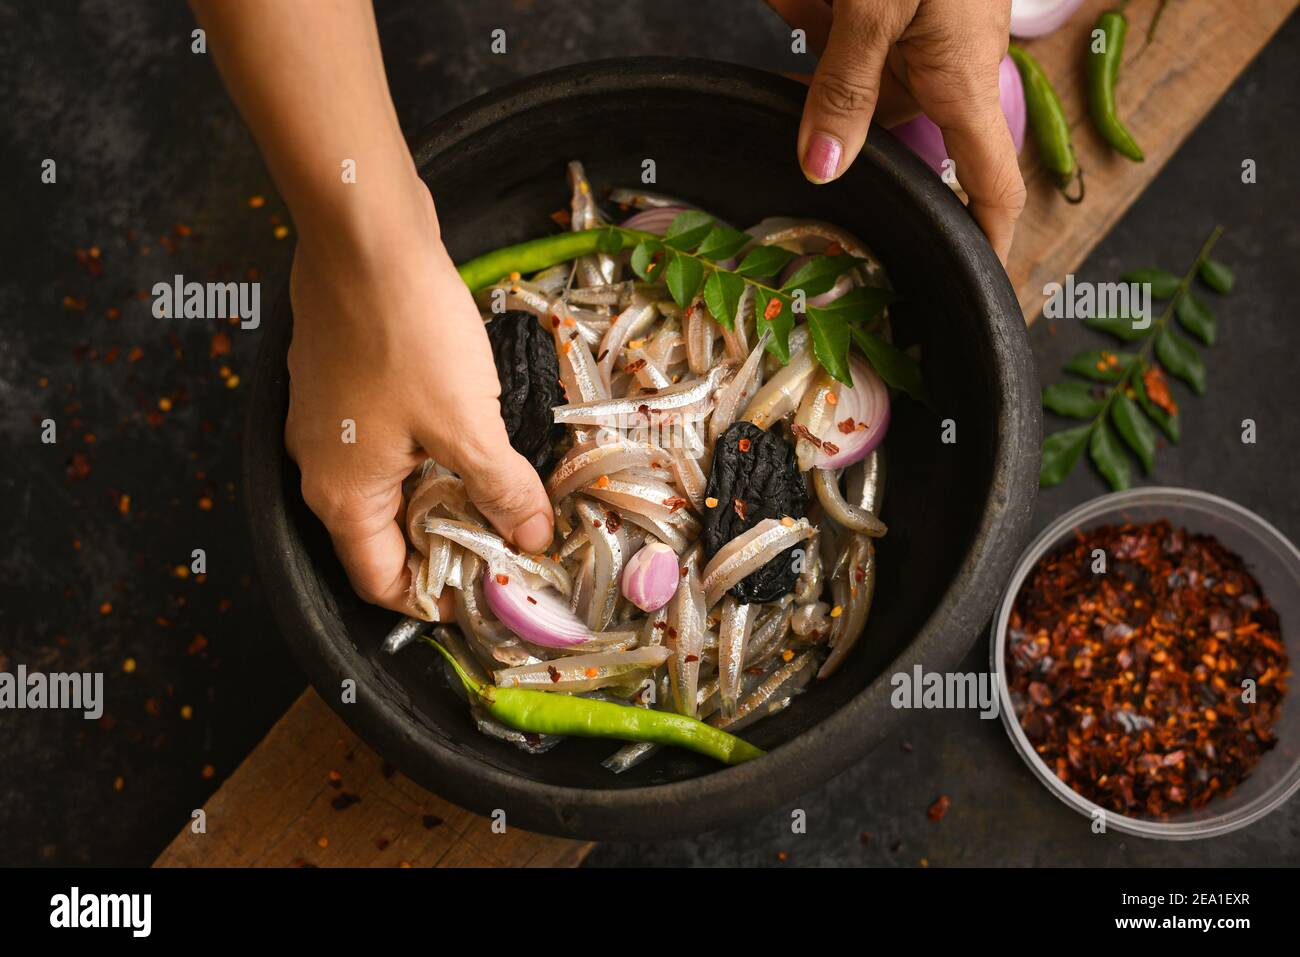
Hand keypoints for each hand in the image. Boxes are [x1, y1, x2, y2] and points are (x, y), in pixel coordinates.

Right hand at [284, 180, 553, 614]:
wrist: (364, 235)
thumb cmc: (410, 334)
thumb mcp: (468, 424)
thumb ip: (501, 488)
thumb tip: (533, 536)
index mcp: (342, 495)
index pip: (380, 581)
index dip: (433, 598)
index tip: (489, 592)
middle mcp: (321, 468)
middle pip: (383, 537)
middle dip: (447, 545)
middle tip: (509, 543)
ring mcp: (325, 422)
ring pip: (388, 486)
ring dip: (442, 497)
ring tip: (502, 495)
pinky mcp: (342, 383)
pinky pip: (384, 443)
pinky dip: (427, 455)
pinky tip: (473, 440)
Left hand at [769, 0, 1025, 261]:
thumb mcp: (878, 6)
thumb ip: (847, 85)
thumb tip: (822, 169)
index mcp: (965, 82)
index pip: (993, 184)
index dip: (987, 240)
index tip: (968, 284)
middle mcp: (950, 68)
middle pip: (896, 135)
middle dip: (849, 150)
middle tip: (805, 190)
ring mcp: (926, 37)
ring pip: (861, 87)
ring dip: (821, 86)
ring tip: (785, 98)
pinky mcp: (902, 9)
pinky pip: (851, 46)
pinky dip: (814, 41)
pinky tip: (784, 38)